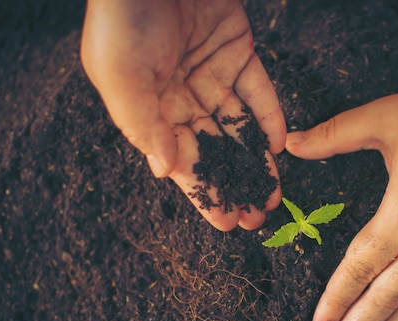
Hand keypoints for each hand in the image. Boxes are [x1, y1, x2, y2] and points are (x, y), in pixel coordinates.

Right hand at [81, 0, 285, 230]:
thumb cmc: (123, 17)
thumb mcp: (120, 75)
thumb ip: (142, 126)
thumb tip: (165, 172)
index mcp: (151, 109)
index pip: (183, 163)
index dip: (206, 194)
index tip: (227, 223)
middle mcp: (183, 98)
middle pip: (216, 152)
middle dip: (236, 185)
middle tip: (257, 217)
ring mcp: (212, 76)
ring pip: (240, 128)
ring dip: (257, 161)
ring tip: (273, 194)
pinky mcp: (237, 52)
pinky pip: (257, 91)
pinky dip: (269, 117)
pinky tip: (277, 146)